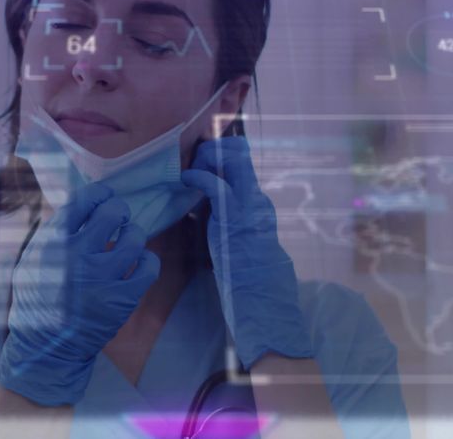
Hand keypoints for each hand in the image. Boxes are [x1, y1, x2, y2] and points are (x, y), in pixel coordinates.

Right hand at [0, 183, 159, 405]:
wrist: (46, 347)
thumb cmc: (38, 300)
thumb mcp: (31, 260)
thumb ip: (53, 233)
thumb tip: (79, 206)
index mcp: (52, 243)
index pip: (83, 201)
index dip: (99, 194)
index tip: (105, 197)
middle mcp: (77, 255)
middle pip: (112, 212)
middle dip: (119, 211)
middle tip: (119, 218)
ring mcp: (102, 277)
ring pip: (135, 237)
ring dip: (134, 235)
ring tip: (128, 242)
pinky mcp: (122, 298)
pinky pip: (149, 266)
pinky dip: (147, 261)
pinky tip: (138, 264)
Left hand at [182, 136, 312, 368]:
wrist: (266, 305)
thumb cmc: (253, 283)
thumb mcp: (244, 245)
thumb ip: (233, 224)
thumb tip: (214, 213)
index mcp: (259, 207)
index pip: (244, 164)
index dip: (223, 153)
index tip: (203, 158)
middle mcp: (257, 201)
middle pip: (239, 153)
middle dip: (213, 147)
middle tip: (194, 158)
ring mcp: (248, 208)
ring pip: (231, 161)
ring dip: (206, 157)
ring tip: (190, 167)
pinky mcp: (234, 219)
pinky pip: (216, 185)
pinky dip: (198, 176)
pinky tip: (186, 178)